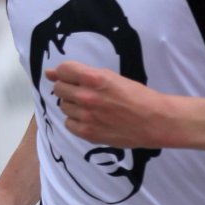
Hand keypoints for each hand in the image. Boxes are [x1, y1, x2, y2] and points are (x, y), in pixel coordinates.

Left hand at [45, 61, 175, 148]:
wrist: (154, 121)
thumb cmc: (136, 96)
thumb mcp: (112, 77)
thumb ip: (82, 74)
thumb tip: (50, 73)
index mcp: (94, 78)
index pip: (63, 71)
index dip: (64, 73)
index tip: (67, 76)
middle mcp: (87, 97)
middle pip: (60, 89)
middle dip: (67, 88)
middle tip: (82, 92)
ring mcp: (86, 117)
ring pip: (64, 107)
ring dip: (72, 105)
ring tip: (90, 107)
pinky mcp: (88, 133)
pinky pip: (69, 124)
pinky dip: (75, 121)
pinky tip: (89, 119)